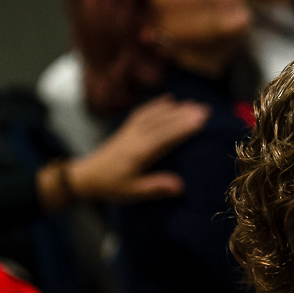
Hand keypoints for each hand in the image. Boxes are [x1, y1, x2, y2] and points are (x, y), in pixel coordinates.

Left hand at [46, 95, 207, 207]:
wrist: (87, 176)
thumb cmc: (112, 186)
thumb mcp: (132, 193)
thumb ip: (155, 188)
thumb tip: (180, 186)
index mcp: (138, 154)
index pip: (164, 138)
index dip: (183, 128)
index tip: (200, 121)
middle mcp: (135, 138)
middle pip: (163, 123)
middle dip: (184, 114)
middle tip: (205, 109)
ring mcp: (131, 130)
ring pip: (155, 115)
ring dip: (175, 108)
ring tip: (194, 103)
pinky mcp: (127, 128)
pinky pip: (143, 112)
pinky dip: (157, 104)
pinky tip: (169, 99)